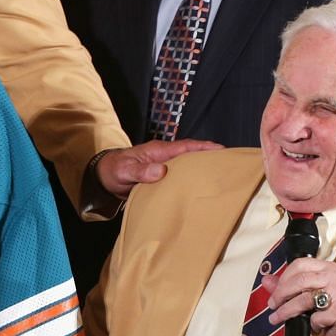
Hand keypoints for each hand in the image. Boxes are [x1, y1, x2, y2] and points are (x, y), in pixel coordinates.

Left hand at [92, 139, 220, 199]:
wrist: (103, 179)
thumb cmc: (113, 171)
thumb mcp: (124, 171)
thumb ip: (141, 171)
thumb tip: (161, 170)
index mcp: (158, 151)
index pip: (185, 147)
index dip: (203, 148)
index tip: (222, 150)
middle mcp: (164, 157)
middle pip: (192, 155)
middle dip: (210, 157)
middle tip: (232, 163)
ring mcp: (164, 167)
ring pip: (188, 166)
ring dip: (203, 169)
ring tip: (223, 177)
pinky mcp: (162, 178)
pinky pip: (181, 177)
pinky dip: (192, 180)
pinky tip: (201, 189)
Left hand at [264, 256, 335, 335]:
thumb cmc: (333, 313)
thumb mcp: (311, 296)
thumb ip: (288, 286)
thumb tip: (266, 280)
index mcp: (329, 268)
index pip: (300, 264)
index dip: (283, 278)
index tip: (274, 291)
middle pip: (300, 280)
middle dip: (280, 294)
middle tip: (272, 305)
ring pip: (304, 299)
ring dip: (286, 311)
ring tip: (277, 318)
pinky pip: (316, 317)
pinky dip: (311, 324)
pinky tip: (314, 326)